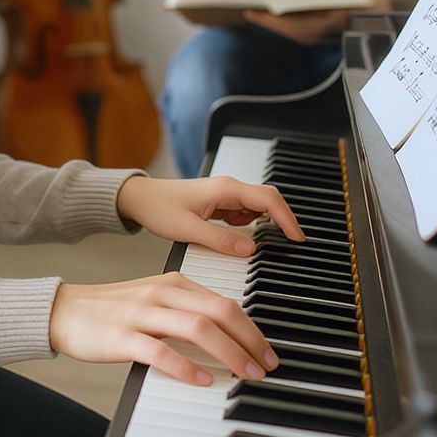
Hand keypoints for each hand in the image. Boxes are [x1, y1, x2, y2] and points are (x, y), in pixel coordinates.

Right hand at [49, 272, 279, 385]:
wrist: (65, 310)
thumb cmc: (112, 309)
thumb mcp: (154, 299)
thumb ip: (186, 308)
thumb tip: (226, 332)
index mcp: (172, 282)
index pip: (223, 301)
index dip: (251, 327)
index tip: (266, 351)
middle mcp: (161, 293)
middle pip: (218, 310)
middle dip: (249, 339)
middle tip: (265, 365)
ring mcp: (142, 313)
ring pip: (197, 327)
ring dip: (229, 352)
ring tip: (245, 373)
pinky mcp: (123, 336)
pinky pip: (161, 351)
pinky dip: (186, 366)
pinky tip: (202, 380)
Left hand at [115, 175, 303, 256]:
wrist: (139, 198)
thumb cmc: (158, 208)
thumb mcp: (188, 229)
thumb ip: (220, 239)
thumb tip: (250, 248)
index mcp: (225, 189)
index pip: (268, 199)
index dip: (287, 218)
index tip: (297, 238)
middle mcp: (228, 188)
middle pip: (267, 200)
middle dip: (281, 220)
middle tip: (289, 244)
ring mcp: (224, 195)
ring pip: (256, 207)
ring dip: (263, 224)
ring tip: (259, 244)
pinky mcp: (218, 203)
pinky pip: (243, 213)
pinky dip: (248, 225)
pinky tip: (237, 237)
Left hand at [243, 0, 389, 44]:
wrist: (370, 17)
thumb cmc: (359, 0)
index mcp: (323, 28)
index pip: (292, 26)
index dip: (271, 19)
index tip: (255, 11)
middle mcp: (313, 35)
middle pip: (282, 28)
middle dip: (263, 18)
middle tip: (244, 6)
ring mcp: (309, 35)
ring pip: (282, 28)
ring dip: (265, 19)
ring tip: (247, 6)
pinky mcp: (306, 32)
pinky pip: (285, 26)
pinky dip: (273, 19)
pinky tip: (260, 8)